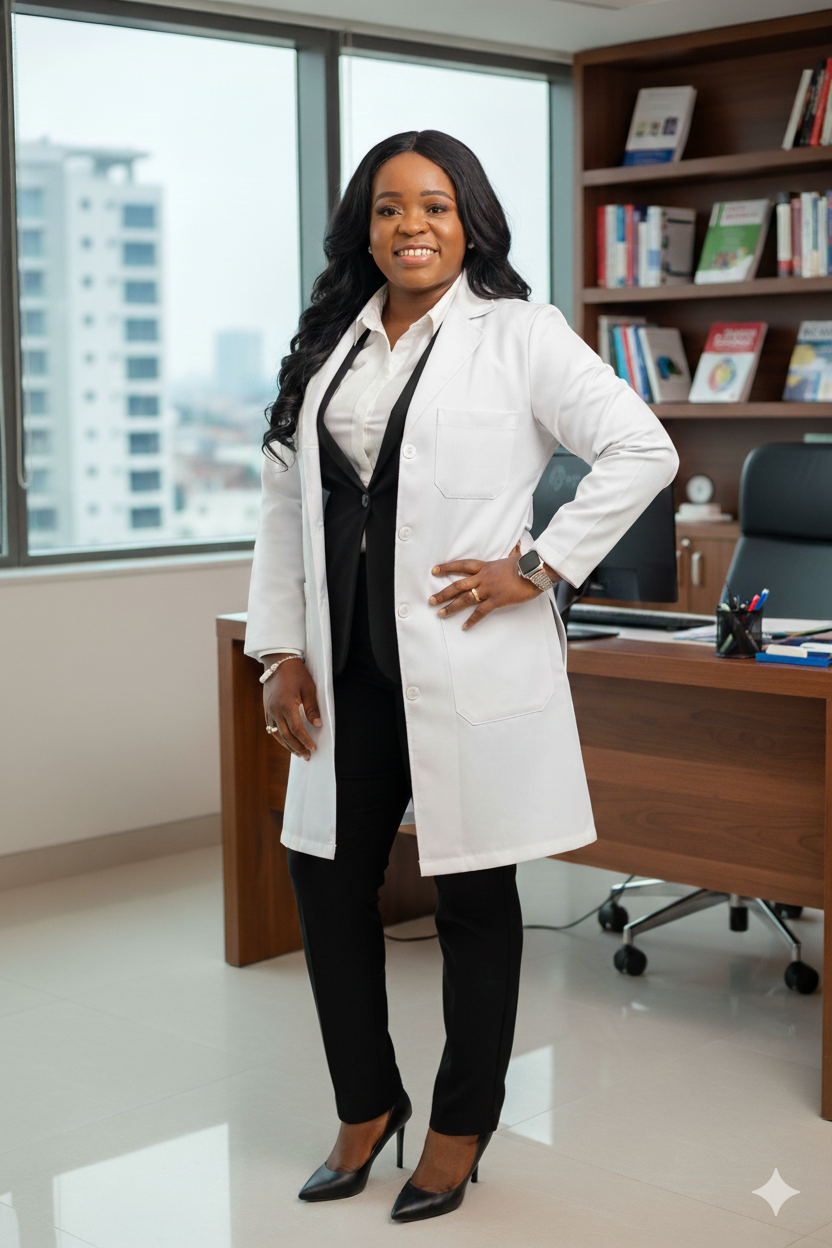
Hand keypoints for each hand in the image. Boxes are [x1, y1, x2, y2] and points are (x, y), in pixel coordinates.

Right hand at [262, 655, 320, 760]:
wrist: (278, 662)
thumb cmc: (296, 674)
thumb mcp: (309, 689)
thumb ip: (312, 708)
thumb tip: (317, 726)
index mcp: (287, 705)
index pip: (297, 729)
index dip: (306, 741)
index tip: (314, 748)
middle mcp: (275, 710)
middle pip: (286, 736)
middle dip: (297, 748)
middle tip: (307, 756)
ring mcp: (269, 710)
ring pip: (277, 734)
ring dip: (287, 746)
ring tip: (298, 753)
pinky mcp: (266, 709)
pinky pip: (271, 728)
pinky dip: (279, 737)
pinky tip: (287, 742)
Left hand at [429, 544, 559, 629]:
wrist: (535, 571)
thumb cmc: (527, 565)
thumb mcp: (516, 557)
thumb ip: (514, 553)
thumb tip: (518, 546)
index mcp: (486, 566)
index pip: (462, 565)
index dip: (447, 568)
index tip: (435, 570)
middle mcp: (483, 577)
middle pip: (458, 585)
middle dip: (443, 593)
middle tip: (431, 600)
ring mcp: (488, 589)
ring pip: (465, 599)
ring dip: (451, 607)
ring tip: (440, 613)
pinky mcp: (496, 600)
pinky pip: (481, 612)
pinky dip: (472, 620)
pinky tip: (464, 626)